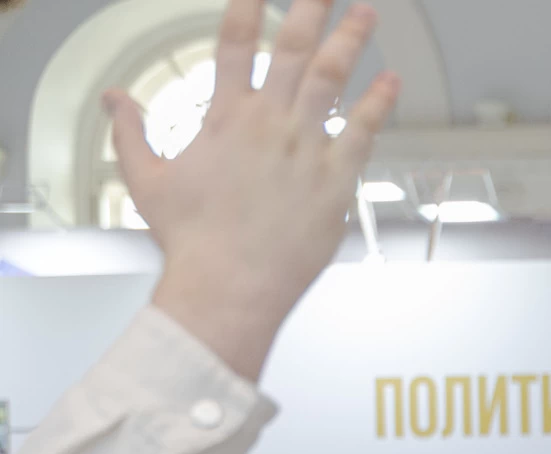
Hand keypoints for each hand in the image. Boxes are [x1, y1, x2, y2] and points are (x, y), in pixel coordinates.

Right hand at [116, 0, 399, 378]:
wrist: (229, 285)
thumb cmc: (192, 241)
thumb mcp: (145, 180)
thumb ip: (131, 132)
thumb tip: (116, 99)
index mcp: (224, 118)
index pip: (237, 45)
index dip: (249, 7)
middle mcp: (268, 124)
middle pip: (293, 50)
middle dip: (311, 10)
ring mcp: (305, 149)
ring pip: (332, 80)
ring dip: (351, 42)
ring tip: (367, 12)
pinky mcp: (336, 181)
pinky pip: (363, 132)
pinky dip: (378, 103)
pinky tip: (391, 80)